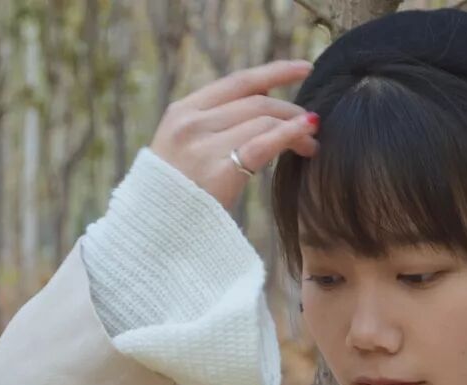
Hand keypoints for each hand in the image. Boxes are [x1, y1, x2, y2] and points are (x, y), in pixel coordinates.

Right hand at [149, 59, 318, 211]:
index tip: (304, 69)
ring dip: (295, 129)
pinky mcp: (217, 170)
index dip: (275, 72)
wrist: (154, 234)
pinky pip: (262, 144)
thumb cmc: (176, 197)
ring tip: (311, 146)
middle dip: (291, 111)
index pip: (238, 82)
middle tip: (313, 127)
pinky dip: (289, 135)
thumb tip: (265, 99)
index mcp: (182, 112)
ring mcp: (202, 145)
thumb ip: (217, 125)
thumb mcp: (187, 149)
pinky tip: (307, 137)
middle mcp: (190, 123)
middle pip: (256, 102)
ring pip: (263, 121)